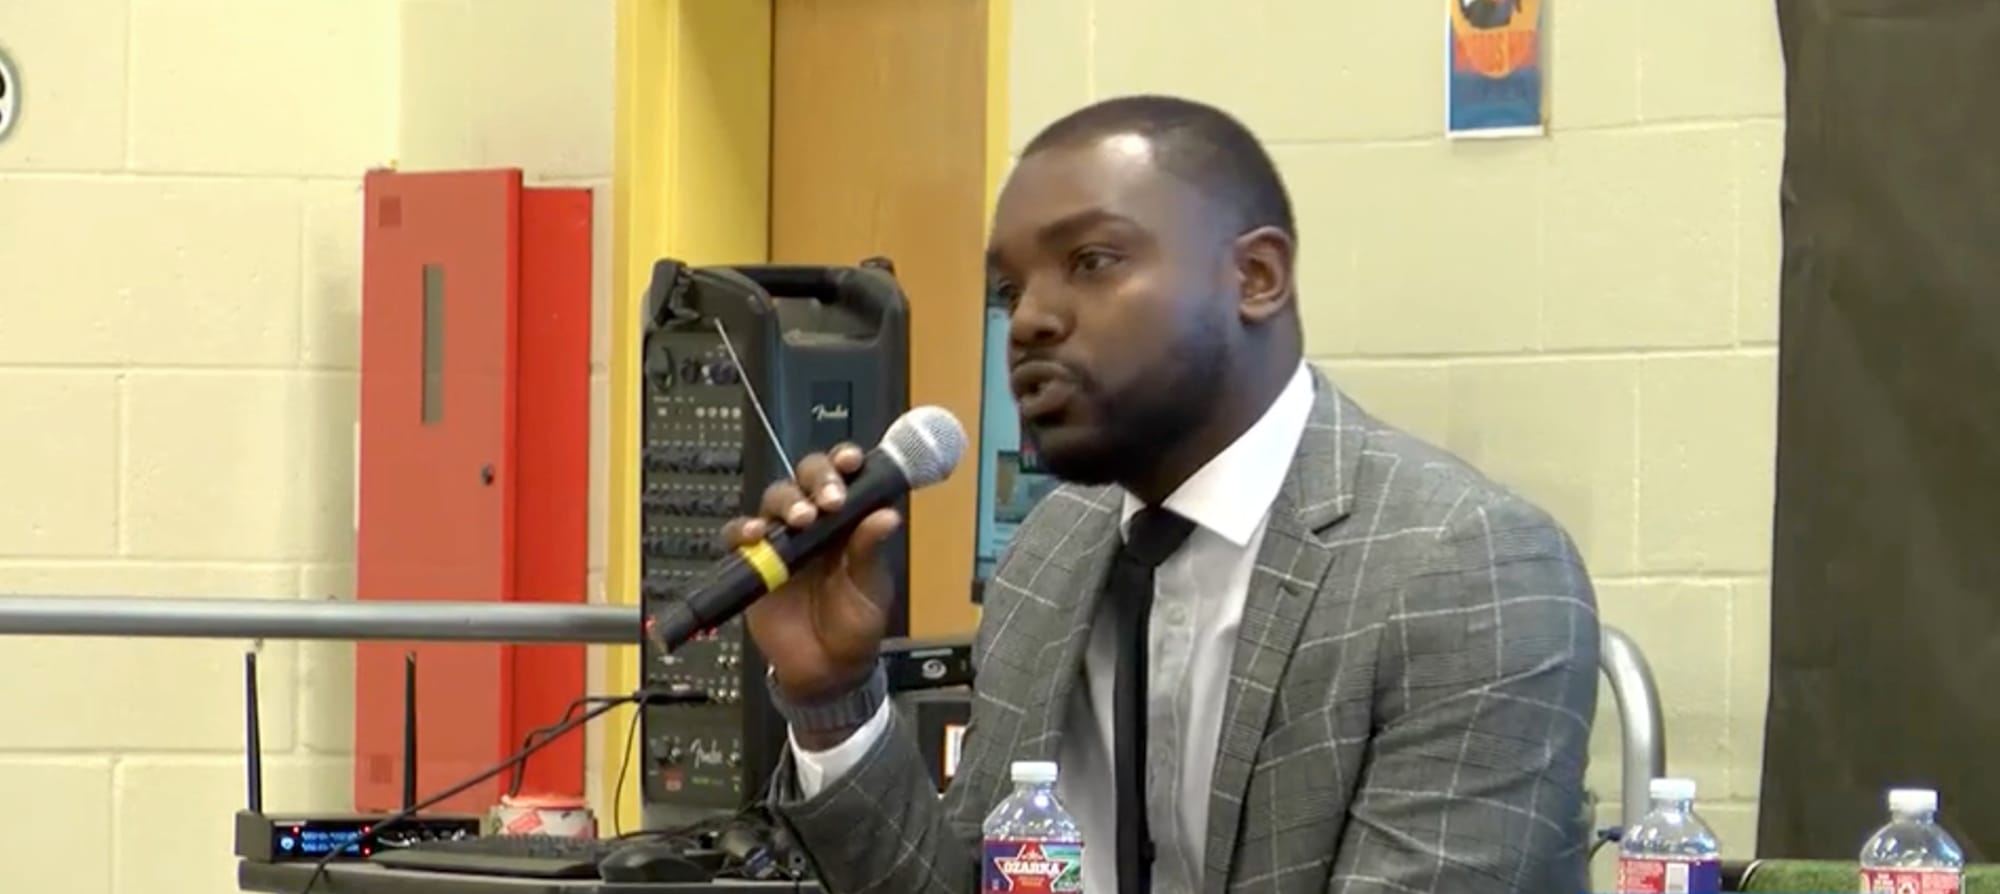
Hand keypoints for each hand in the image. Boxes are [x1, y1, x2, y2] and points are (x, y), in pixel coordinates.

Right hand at [725, 443, 901, 703]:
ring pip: (775, 499)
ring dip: (788, 501)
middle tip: (830, 499)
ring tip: (803, 519)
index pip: (844, 478)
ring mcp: (782, 540)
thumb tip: (886, 515)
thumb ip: (870, 552)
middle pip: (806, 478)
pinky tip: (756, 535)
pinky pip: (740, 536)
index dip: (844, 462)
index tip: (851, 461)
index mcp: (848, 521)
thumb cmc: (855, 626)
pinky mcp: (754, 562)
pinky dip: (744, 530)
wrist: (826, 671)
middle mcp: (815, 523)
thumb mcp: (871, 589)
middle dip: (817, 479)